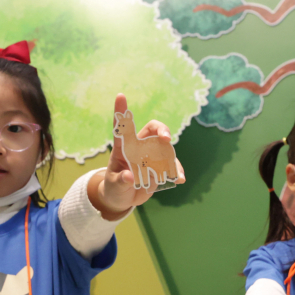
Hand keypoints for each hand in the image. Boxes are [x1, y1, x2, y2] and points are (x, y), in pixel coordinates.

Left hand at [91, 94, 184, 219]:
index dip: (121, 111)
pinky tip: (180, 179)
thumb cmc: (114, 189)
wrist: (123, 199)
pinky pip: (172, 166)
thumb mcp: (114, 186)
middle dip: (162, 130)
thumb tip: (129, 177)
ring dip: (173, 155)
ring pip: (166, 147)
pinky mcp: (160, 168)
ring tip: (176, 172)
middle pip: (153, 130)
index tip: (120, 96)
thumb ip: (120, 181)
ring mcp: (152, 157)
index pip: (123, 127)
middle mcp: (140, 148)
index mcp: (124, 148)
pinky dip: (177, 171)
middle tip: (166, 139)